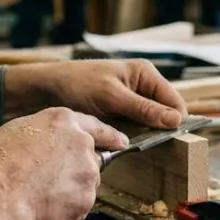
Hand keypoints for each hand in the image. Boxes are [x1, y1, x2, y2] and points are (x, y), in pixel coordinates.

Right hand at [0, 108, 123, 219]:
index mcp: (63, 122)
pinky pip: (77, 208)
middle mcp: (82, 145)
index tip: (120, 141)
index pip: (94, 126)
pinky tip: (41, 210)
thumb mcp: (15, 132)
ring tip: (39, 196)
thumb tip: (45, 146)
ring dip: (70, 191)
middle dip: (75, 170)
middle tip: (47, 181)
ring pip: (84, 185)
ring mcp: (87, 175)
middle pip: (90, 158)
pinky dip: (64, 211)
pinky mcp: (85, 203)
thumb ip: (41, 135)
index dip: (108, 135)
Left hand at [3, 59, 187, 128]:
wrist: (43, 91)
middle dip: (158, 130)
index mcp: (145, 74)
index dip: (175, 122)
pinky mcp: (118, 116)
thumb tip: (176, 120)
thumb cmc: (77, 84)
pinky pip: (134, 130)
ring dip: (143, 137)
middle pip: (164, 115)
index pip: (175, 102)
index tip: (169, 141)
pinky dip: (130, 139)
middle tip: (147, 145)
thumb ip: (144, 109)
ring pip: (149, 125)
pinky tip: (121, 145)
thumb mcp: (112, 96)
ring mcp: (130, 102)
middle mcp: (141, 87)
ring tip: (131, 145)